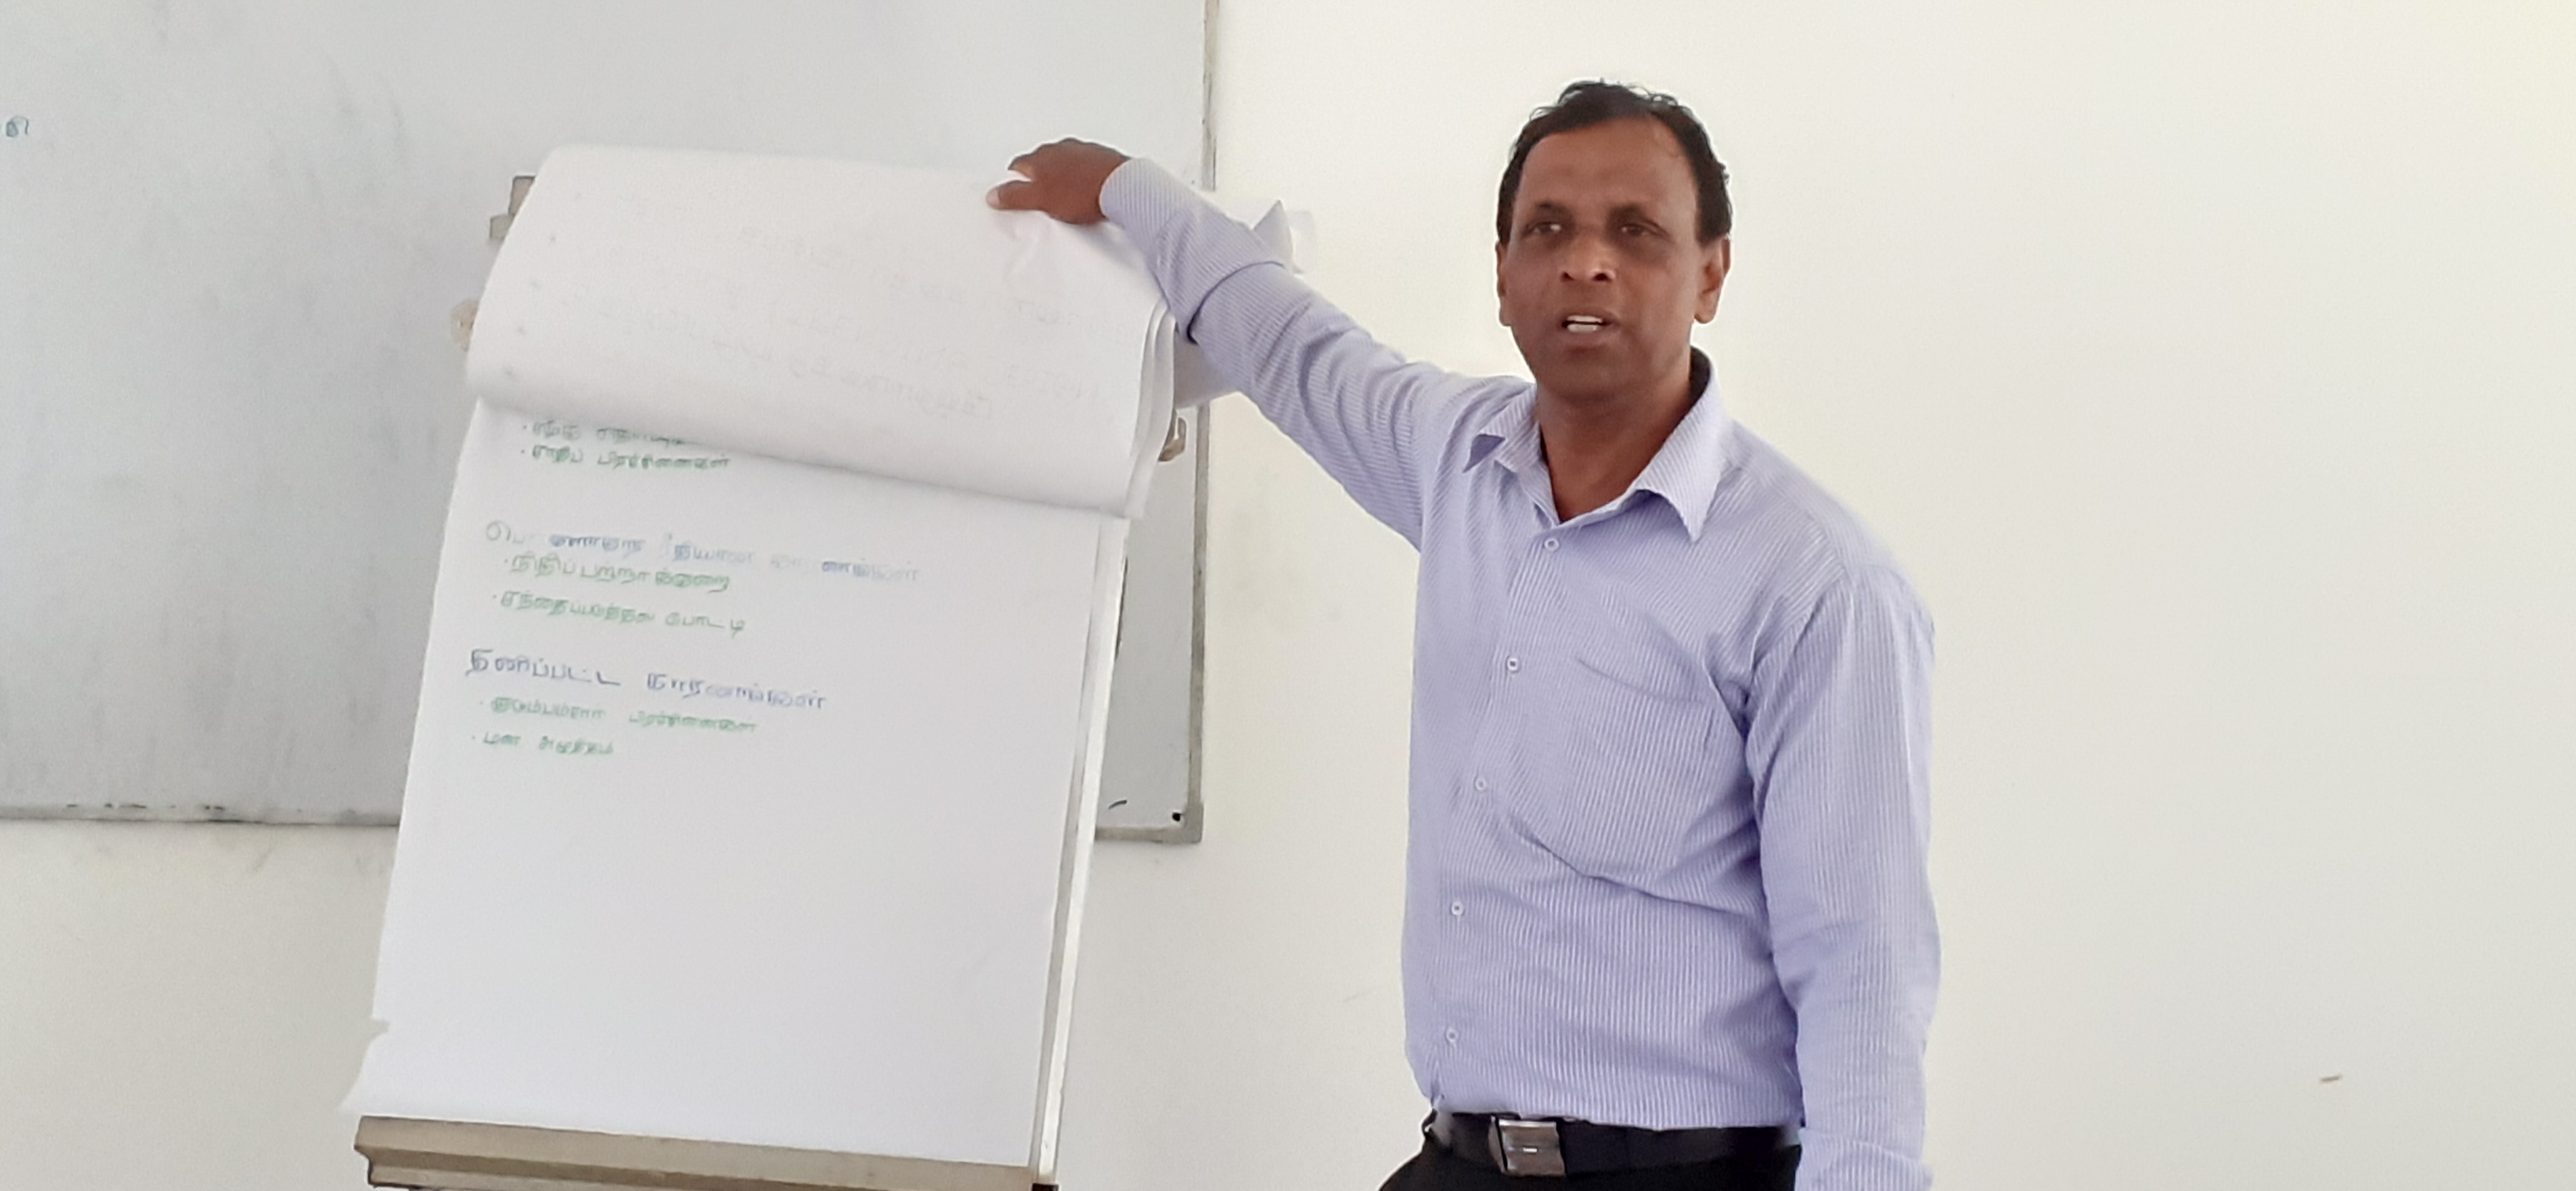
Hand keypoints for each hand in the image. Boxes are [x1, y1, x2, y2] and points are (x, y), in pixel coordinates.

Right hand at [987, 139, 1129, 224]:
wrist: (1123, 187)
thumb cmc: (1083, 191)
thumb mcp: (1040, 199)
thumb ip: (1015, 196)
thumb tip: (993, 195)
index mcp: (1041, 156)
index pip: (1018, 165)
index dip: (1014, 180)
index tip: (1014, 192)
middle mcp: (1061, 148)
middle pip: (1041, 161)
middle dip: (1038, 175)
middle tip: (1040, 195)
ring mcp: (1083, 150)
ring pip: (1064, 160)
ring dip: (1062, 173)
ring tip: (1065, 195)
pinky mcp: (1102, 157)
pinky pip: (1086, 165)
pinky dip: (1082, 174)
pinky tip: (1087, 190)